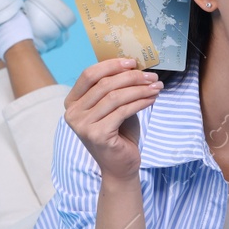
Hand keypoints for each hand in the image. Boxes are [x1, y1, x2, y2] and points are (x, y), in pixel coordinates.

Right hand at [64, 58, 161, 181]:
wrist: (120, 166)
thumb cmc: (118, 133)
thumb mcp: (113, 106)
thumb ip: (114, 88)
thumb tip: (132, 65)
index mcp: (72, 102)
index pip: (89, 75)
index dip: (111, 65)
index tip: (132, 62)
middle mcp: (72, 113)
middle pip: (104, 84)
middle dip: (131, 77)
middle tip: (152, 76)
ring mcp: (83, 125)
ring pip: (115, 96)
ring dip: (139, 89)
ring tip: (156, 87)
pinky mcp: (97, 135)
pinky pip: (122, 111)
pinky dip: (140, 102)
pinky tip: (152, 99)